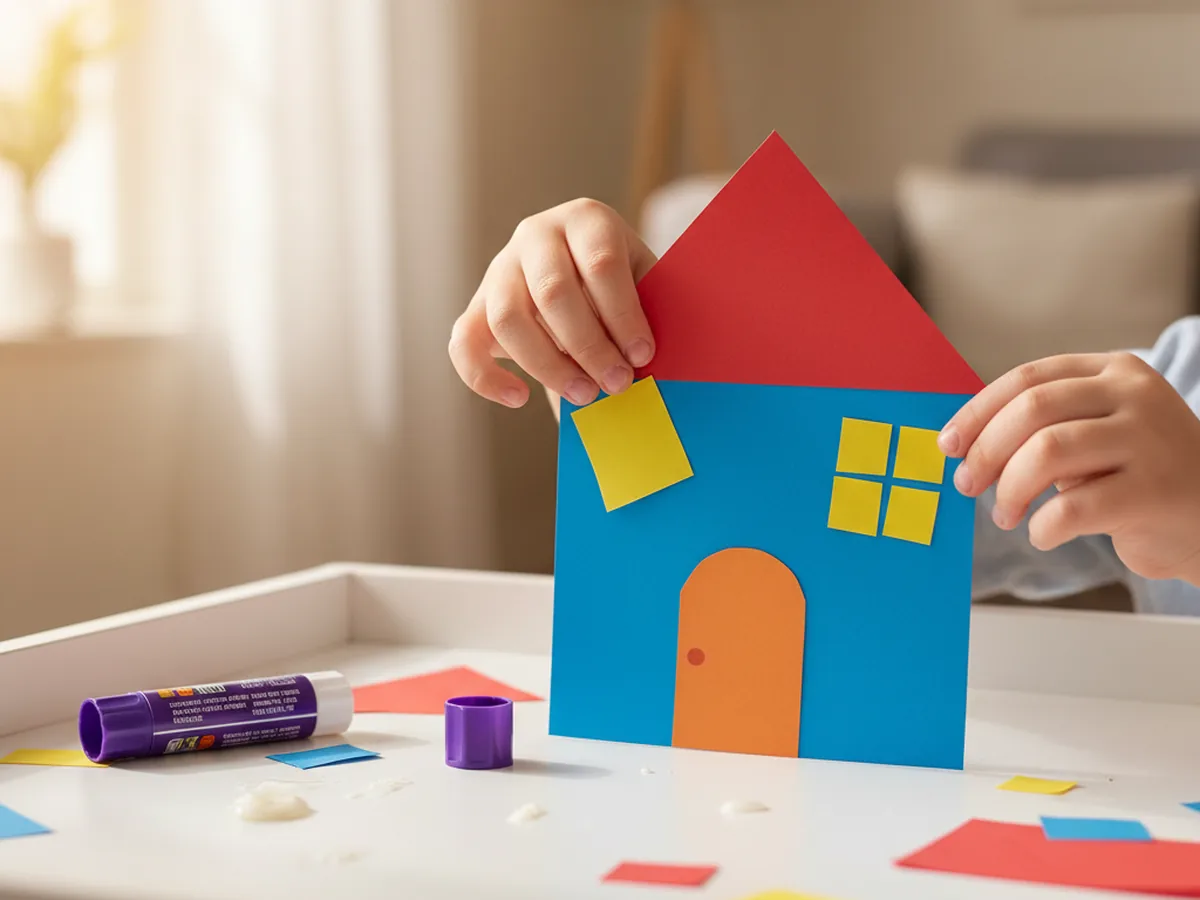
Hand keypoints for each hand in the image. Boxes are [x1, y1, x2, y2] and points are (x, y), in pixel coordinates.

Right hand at [449, 199, 657, 408]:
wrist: (583, 280)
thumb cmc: (624, 288)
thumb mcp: (645, 283)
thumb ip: (649, 310)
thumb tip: (652, 362)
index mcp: (586, 220)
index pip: (600, 262)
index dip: (623, 314)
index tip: (643, 355)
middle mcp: (536, 235)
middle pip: (552, 291)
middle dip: (589, 346)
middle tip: (616, 384)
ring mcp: (500, 269)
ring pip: (508, 318)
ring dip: (547, 365)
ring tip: (583, 395)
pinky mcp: (476, 306)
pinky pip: (463, 343)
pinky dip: (486, 377)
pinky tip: (518, 398)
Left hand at [939, 352, 1199, 584]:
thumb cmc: (1138, 476)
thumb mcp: (1096, 432)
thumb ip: (1043, 425)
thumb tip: (963, 442)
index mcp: (1114, 371)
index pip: (1028, 378)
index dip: (978, 412)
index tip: (948, 444)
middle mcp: (1134, 396)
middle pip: (1031, 409)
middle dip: (986, 450)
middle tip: (967, 484)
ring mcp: (1149, 440)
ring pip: (1046, 452)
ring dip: (1009, 489)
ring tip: (1006, 514)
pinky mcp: (1153, 492)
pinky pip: (1071, 507)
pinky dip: (1041, 526)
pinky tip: (1042, 534)